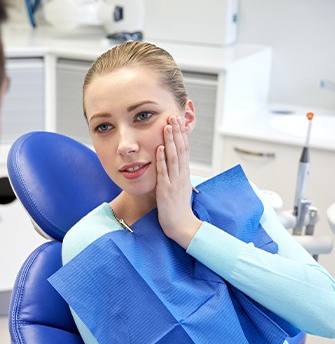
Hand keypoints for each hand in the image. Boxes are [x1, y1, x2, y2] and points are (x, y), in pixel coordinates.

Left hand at [155, 115, 201, 248]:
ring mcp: (174, 182)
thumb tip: (174, 164)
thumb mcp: (179, 188)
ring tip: (167, 127)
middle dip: (176, 132)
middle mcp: (181, 175)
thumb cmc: (178, 209)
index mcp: (184, 174)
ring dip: (169, 141)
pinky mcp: (166, 190)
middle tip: (173, 116)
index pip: (184, 150)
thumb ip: (177, 175)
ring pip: (173, 157)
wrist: (182, 226)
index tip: (177, 121)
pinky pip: (164, 172)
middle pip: (181, 149)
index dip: (181, 135)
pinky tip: (158, 148)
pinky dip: (161, 159)